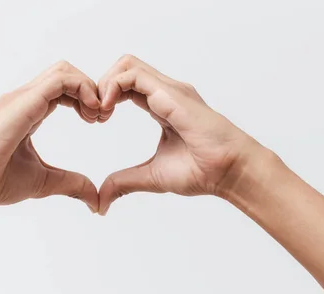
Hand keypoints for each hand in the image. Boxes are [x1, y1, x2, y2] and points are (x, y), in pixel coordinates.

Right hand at [0, 61, 100, 211]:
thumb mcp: (44, 181)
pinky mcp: (25, 100)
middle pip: (65, 74)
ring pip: (64, 71)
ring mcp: (23, 97)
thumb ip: (70, 184)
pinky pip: (62, 80)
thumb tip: (94, 199)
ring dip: (88, 88)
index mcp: (28, 112)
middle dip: (90, 89)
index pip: (63, 90)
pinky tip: (90, 113)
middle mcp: (25, 99)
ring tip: (97, 114)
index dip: (85, 99)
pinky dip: (82, 89)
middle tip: (101, 117)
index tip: (98, 121)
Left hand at [96, 55, 261, 214]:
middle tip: (94, 114)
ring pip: (127, 64)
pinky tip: (108, 110)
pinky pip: (133, 75)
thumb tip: (101, 200)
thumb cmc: (202, 172)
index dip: (105, 96)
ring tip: (100, 112)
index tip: (96, 120)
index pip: (126, 86)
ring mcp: (169, 90)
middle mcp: (165, 93)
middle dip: (101, 85)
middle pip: (124, 68)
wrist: (229, 172)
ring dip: (105, 84)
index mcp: (161, 106)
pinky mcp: (171, 93)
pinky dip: (113, 87)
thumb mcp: (151, 177)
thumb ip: (124, 182)